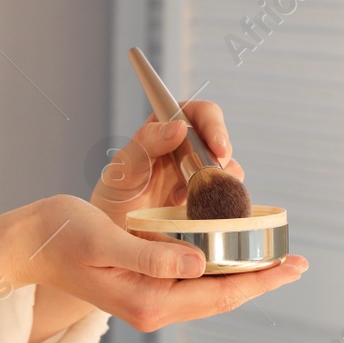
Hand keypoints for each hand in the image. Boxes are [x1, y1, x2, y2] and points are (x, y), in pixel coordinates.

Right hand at [7, 194, 305, 331]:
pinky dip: (218, 268)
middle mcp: (153, 308)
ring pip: (210, 291)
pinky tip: (231, 252)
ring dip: (242, 274)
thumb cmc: (62, 236)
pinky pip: (193, 283)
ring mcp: (148, 301)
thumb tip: (200, 265)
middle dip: (261, 279)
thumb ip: (153, 257)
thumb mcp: (106, 242)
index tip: (293, 266)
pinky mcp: (143, 288)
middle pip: (221, 297)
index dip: (261, 280)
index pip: (220, 295)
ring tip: (273, 256)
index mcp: (149, 302)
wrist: (28, 244)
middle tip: (296, 261)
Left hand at [89, 100, 246, 227]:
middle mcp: (188, 146)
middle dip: (222, 154)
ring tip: (194, 195)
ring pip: (227, 166)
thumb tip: (180, 127)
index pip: (200, 113)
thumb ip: (148, 141)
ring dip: (220, 179)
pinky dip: (219, 199)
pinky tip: (193, 207)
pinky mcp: (205, 196)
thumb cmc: (116, 192)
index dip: (213, 125)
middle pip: (219, 139)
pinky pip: (224, 193)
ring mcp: (199, 172)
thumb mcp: (126, 164)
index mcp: (168, 127)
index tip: (217, 146)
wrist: (117, 229)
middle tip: (217, 172)